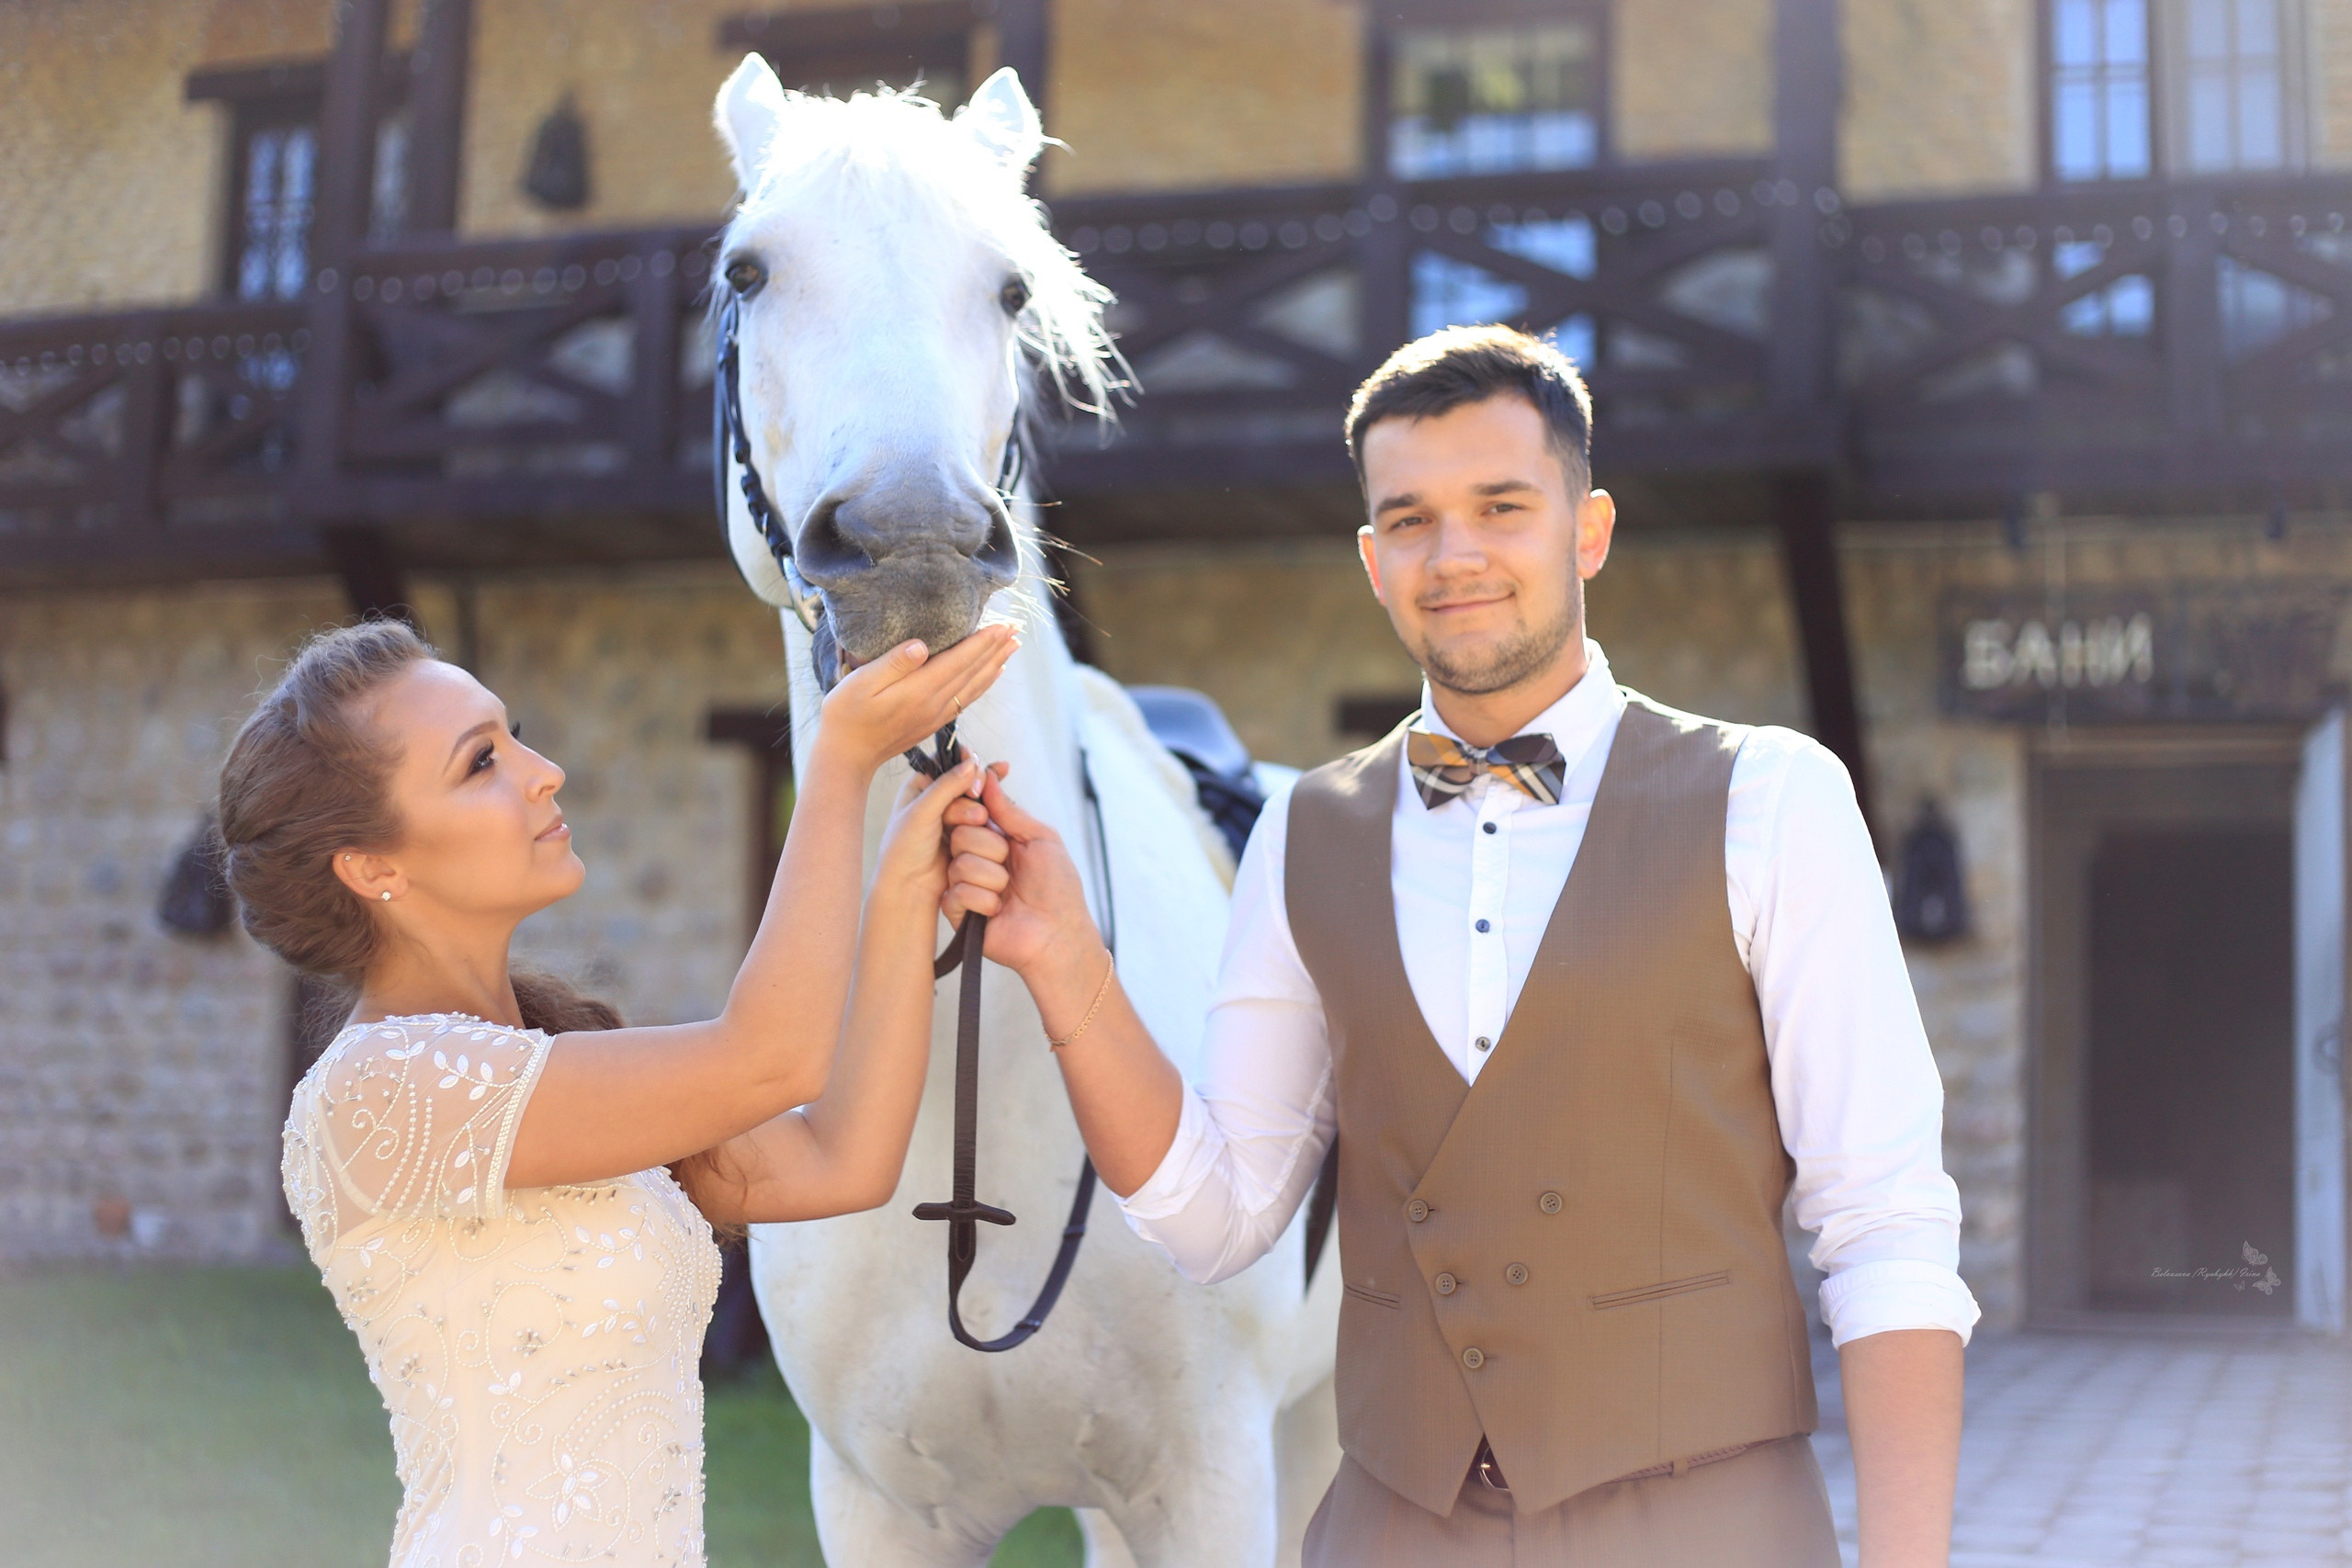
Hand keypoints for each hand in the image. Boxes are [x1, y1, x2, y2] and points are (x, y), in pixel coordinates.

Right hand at [811, 626, 1016, 774]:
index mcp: (918, 691)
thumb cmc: (846, 714)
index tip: (1003, 625)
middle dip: (996, 648)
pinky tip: (992, 673)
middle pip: (973, 672)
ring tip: (1013, 646)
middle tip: (1016, 627)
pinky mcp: (932, 722)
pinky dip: (984, 683)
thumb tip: (922, 646)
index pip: (959, 661)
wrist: (847, 756)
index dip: (982, 642)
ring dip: (995, 663)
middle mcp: (933, 704)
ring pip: (974, 686)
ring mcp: (935, 715)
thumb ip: (893, 664)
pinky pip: (967, 698)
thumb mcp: (861, 683)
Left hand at [873, 759, 984, 905]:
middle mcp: (940, 799)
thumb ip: (946, 787)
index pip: (950, 763)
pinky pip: (985, 825)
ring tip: (960, 832)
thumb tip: (972, 763)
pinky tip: (983, 829)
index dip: (966, 764)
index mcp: (922, 786)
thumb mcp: (920, 812)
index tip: (975, 775)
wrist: (909, 889)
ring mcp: (956, 819)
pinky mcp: (968, 838)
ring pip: (981, 805)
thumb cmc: (904, 850)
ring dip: (975, 817)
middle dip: (972, 796)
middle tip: (972, 810)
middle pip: (971, 783)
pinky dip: (985, 827)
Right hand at [941, 769, 1101, 979]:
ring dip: (993, 877)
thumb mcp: (1040, 838)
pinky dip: (984, 900)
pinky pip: (957, 892)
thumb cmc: (1058, 887)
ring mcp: (966, 885)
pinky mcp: (959, 912)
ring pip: (960, 862)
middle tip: (1010, 864)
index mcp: (995, 838)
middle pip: (960, 832)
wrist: (1059, 934)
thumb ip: (1009, 809)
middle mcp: (976, 859)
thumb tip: (987, 776)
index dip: (973, 809)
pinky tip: (998, 911)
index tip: (984, 813)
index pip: (968, 812)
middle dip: (991, 848)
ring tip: (1009, 892)